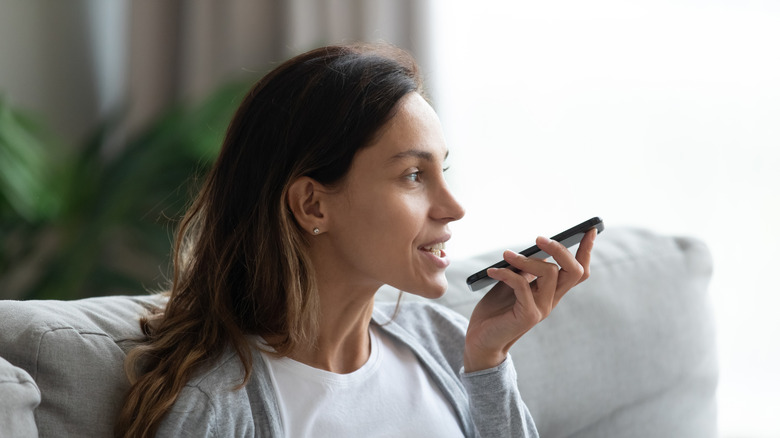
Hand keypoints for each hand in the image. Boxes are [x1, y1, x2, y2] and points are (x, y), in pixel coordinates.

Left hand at [463, 228, 596, 371]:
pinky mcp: (527, 316)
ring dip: (526, 259)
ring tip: (505, 255)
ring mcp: (541, 309)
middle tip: (538, 239)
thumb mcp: (510, 283)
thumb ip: (524, 269)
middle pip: (574, 271)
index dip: (586, 250)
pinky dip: (506, 273)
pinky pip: (522, 285)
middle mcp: (551, 300)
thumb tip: (532, 248)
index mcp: (551, 292)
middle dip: (560, 250)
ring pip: (550, 273)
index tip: (590, 229)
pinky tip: (492, 271)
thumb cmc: (495, 310)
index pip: (578, 271)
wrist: (481, 340)